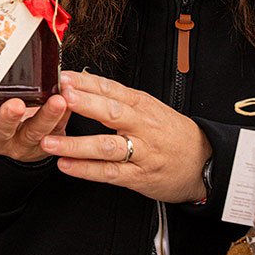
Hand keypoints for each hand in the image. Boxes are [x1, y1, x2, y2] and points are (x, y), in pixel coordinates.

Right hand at [0, 94, 69, 163]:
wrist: (19, 136)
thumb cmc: (2, 107)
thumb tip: (7, 44)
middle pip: (1, 129)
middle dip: (9, 116)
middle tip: (17, 104)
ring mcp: (21, 144)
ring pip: (34, 132)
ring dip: (46, 116)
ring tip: (57, 101)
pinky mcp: (45, 146)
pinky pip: (56, 131)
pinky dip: (64, 116)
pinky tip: (71, 102)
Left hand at [40, 70, 210, 202]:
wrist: (205, 162)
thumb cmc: (171, 133)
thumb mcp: (149, 108)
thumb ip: (117, 98)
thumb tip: (82, 82)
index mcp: (141, 105)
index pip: (111, 89)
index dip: (86, 83)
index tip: (63, 77)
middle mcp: (141, 126)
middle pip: (111, 112)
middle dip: (84, 104)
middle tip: (59, 98)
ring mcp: (141, 152)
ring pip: (106, 146)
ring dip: (75, 144)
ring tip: (50, 141)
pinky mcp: (138, 176)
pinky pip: (109, 173)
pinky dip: (86, 170)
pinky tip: (66, 166)